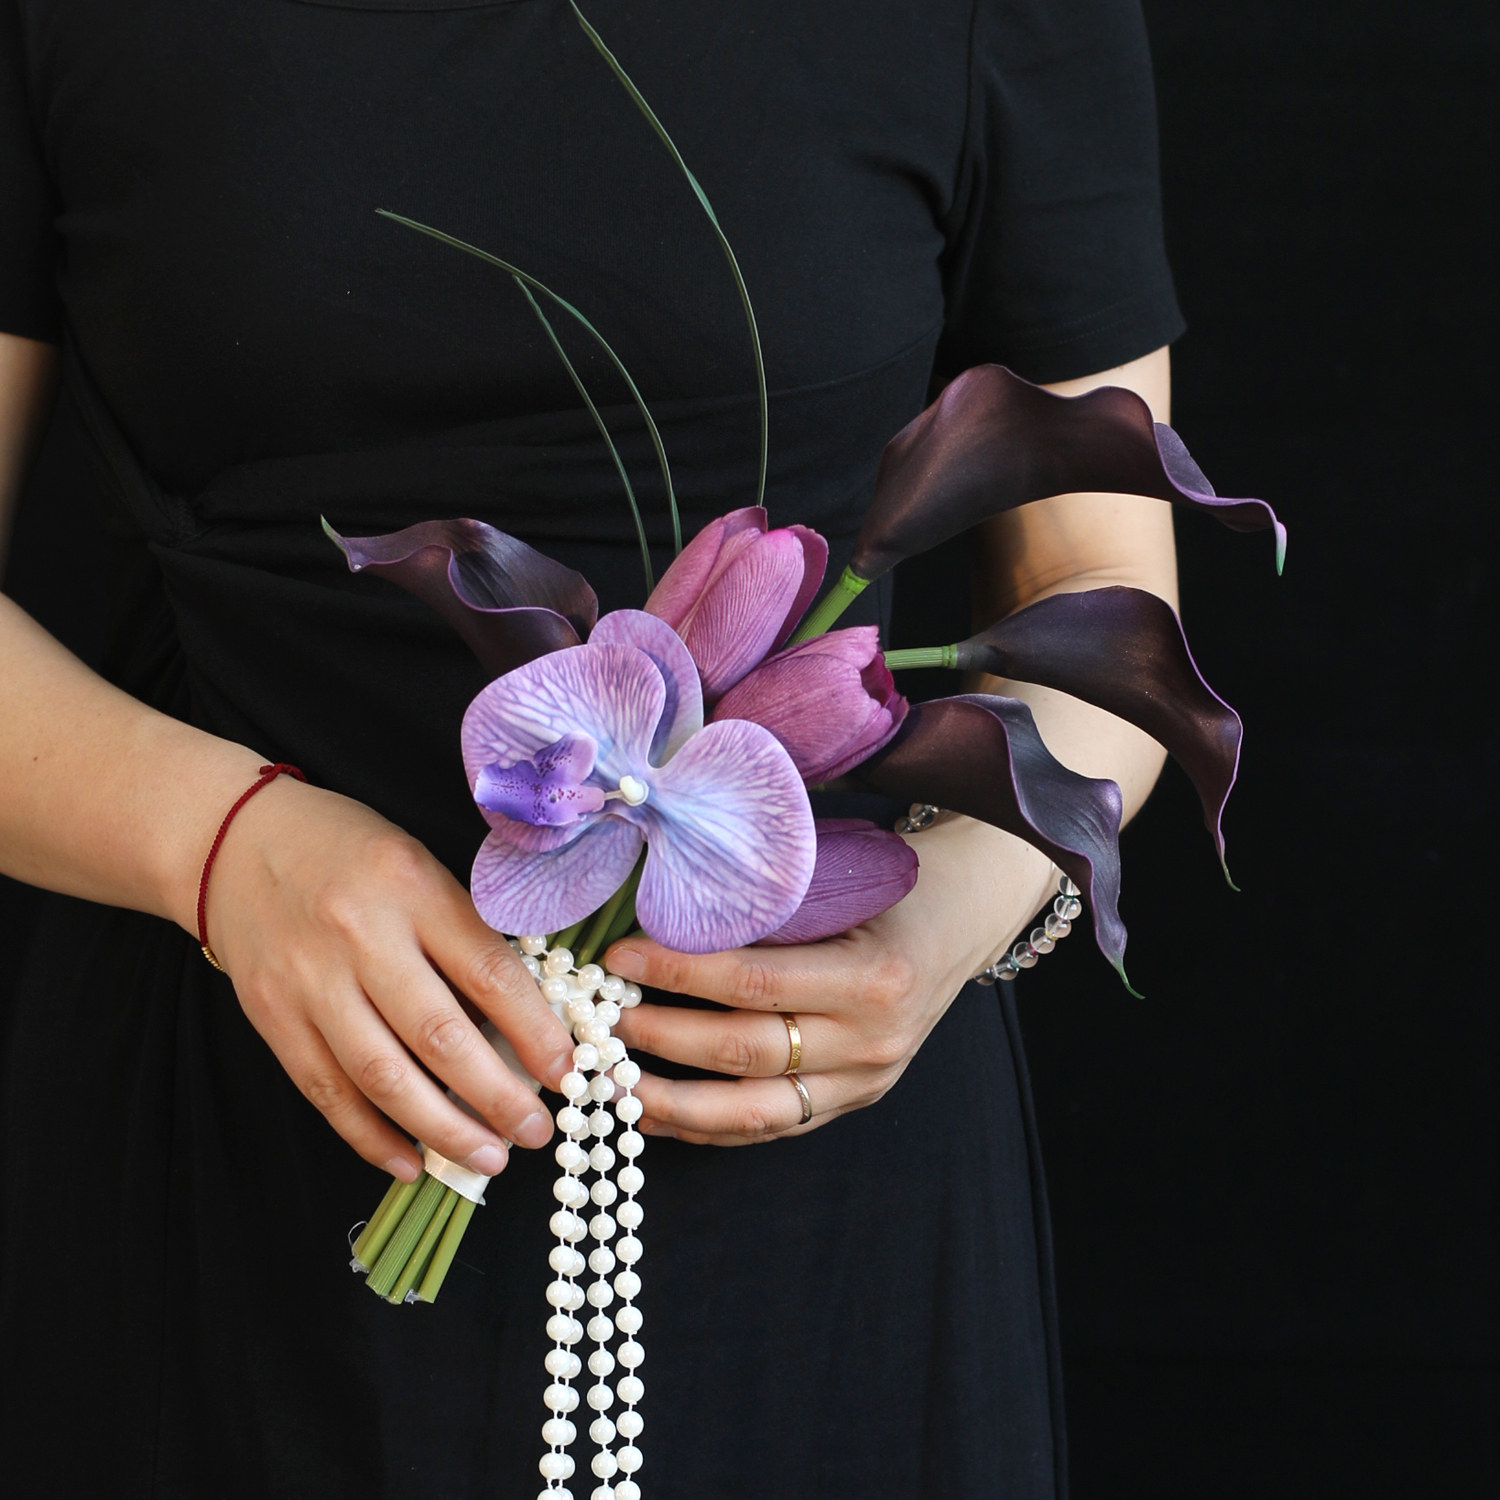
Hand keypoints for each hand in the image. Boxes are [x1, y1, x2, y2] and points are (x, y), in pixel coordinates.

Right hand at [203, 777, 574, 1179]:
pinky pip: (326, 1091)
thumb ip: (466, 934)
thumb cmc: (351, 854)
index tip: (568, 1072)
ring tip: (487, 1158)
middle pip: (440, 1036)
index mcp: (413, 888)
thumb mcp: (421, 867)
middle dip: (497, 1097)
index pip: (488, 972)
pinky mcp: (271, 1018)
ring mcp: (309, 982)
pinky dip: (370, 1136)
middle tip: (535, 1132)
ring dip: (442, 1130)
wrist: (235, 841)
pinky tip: (410, 1162)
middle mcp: (360, 937)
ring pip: (384, 1076)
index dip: (535, 1031)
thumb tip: (523, 1022)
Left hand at [603, 816, 1056, 1144]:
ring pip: (753, 1111)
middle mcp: (872, 1040)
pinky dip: (707, 1127)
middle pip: (745, 1052)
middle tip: (598, 1019)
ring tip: (609, 1082)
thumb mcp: (841, 880)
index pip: (753, 982)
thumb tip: (658, 906)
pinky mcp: (855, 1102)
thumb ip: (765, 903)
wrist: (965, 916)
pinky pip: (771, 1125)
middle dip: (660, 1037)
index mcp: (873, 977)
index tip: (617, 956)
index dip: (677, 974)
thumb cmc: (894, 882)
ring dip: (672, 1101)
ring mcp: (866, 1081)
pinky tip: (655, 1114)